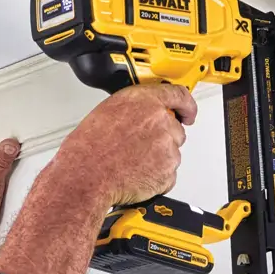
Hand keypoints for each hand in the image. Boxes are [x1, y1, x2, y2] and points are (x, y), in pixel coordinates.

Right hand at [51, 83, 196, 206]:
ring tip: (131, 163)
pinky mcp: (167, 172)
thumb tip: (141, 115)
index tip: (188, 112)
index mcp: (144, 101)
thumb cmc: (88, 148)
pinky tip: (135, 175)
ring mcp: (166, 148)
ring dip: (157, 159)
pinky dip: (155, 178)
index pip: (179, 96)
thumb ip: (134, 109)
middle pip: (175, 130)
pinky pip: (168, 175)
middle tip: (139, 148)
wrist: (85, 176)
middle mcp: (160, 121)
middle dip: (162, 139)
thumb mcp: (108, 112)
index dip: (187, 106)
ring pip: (171, 153)